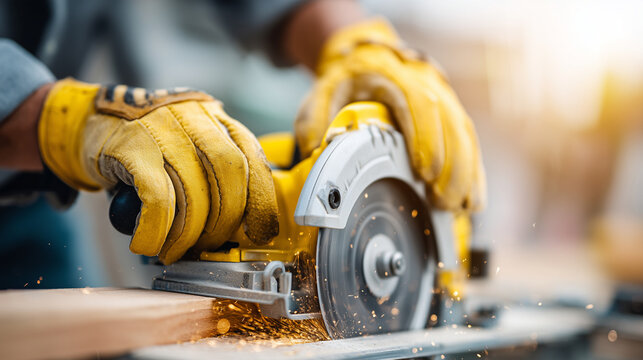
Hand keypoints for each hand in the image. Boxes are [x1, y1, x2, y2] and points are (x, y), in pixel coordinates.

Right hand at [39, 79, 278, 263]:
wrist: (88, 118)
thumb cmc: (147, 144)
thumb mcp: (189, 147)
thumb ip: (215, 175)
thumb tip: (237, 229)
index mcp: (217, 119)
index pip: (254, 158)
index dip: (262, 201)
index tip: (261, 232)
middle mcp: (196, 117)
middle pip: (230, 174)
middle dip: (225, 220)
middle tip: (210, 245)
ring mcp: (163, 127)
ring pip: (194, 189)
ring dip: (189, 232)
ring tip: (176, 250)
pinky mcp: (131, 145)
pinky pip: (157, 196)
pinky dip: (157, 228)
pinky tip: (148, 244)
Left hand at [295, 19, 485, 211]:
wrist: (367, 56)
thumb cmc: (347, 78)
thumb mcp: (323, 91)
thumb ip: (314, 120)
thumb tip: (313, 153)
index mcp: (392, 76)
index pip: (417, 104)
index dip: (425, 138)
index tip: (425, 172)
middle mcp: (424, 83)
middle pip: (449, 124)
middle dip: (451, 167)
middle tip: (443, 201)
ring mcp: (442, 97)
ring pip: (464, 134)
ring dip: (466, 173)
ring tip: (460, 207)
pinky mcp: (451, 112)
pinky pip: (469, 141)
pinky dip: (473, 171)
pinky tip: (472, 199)